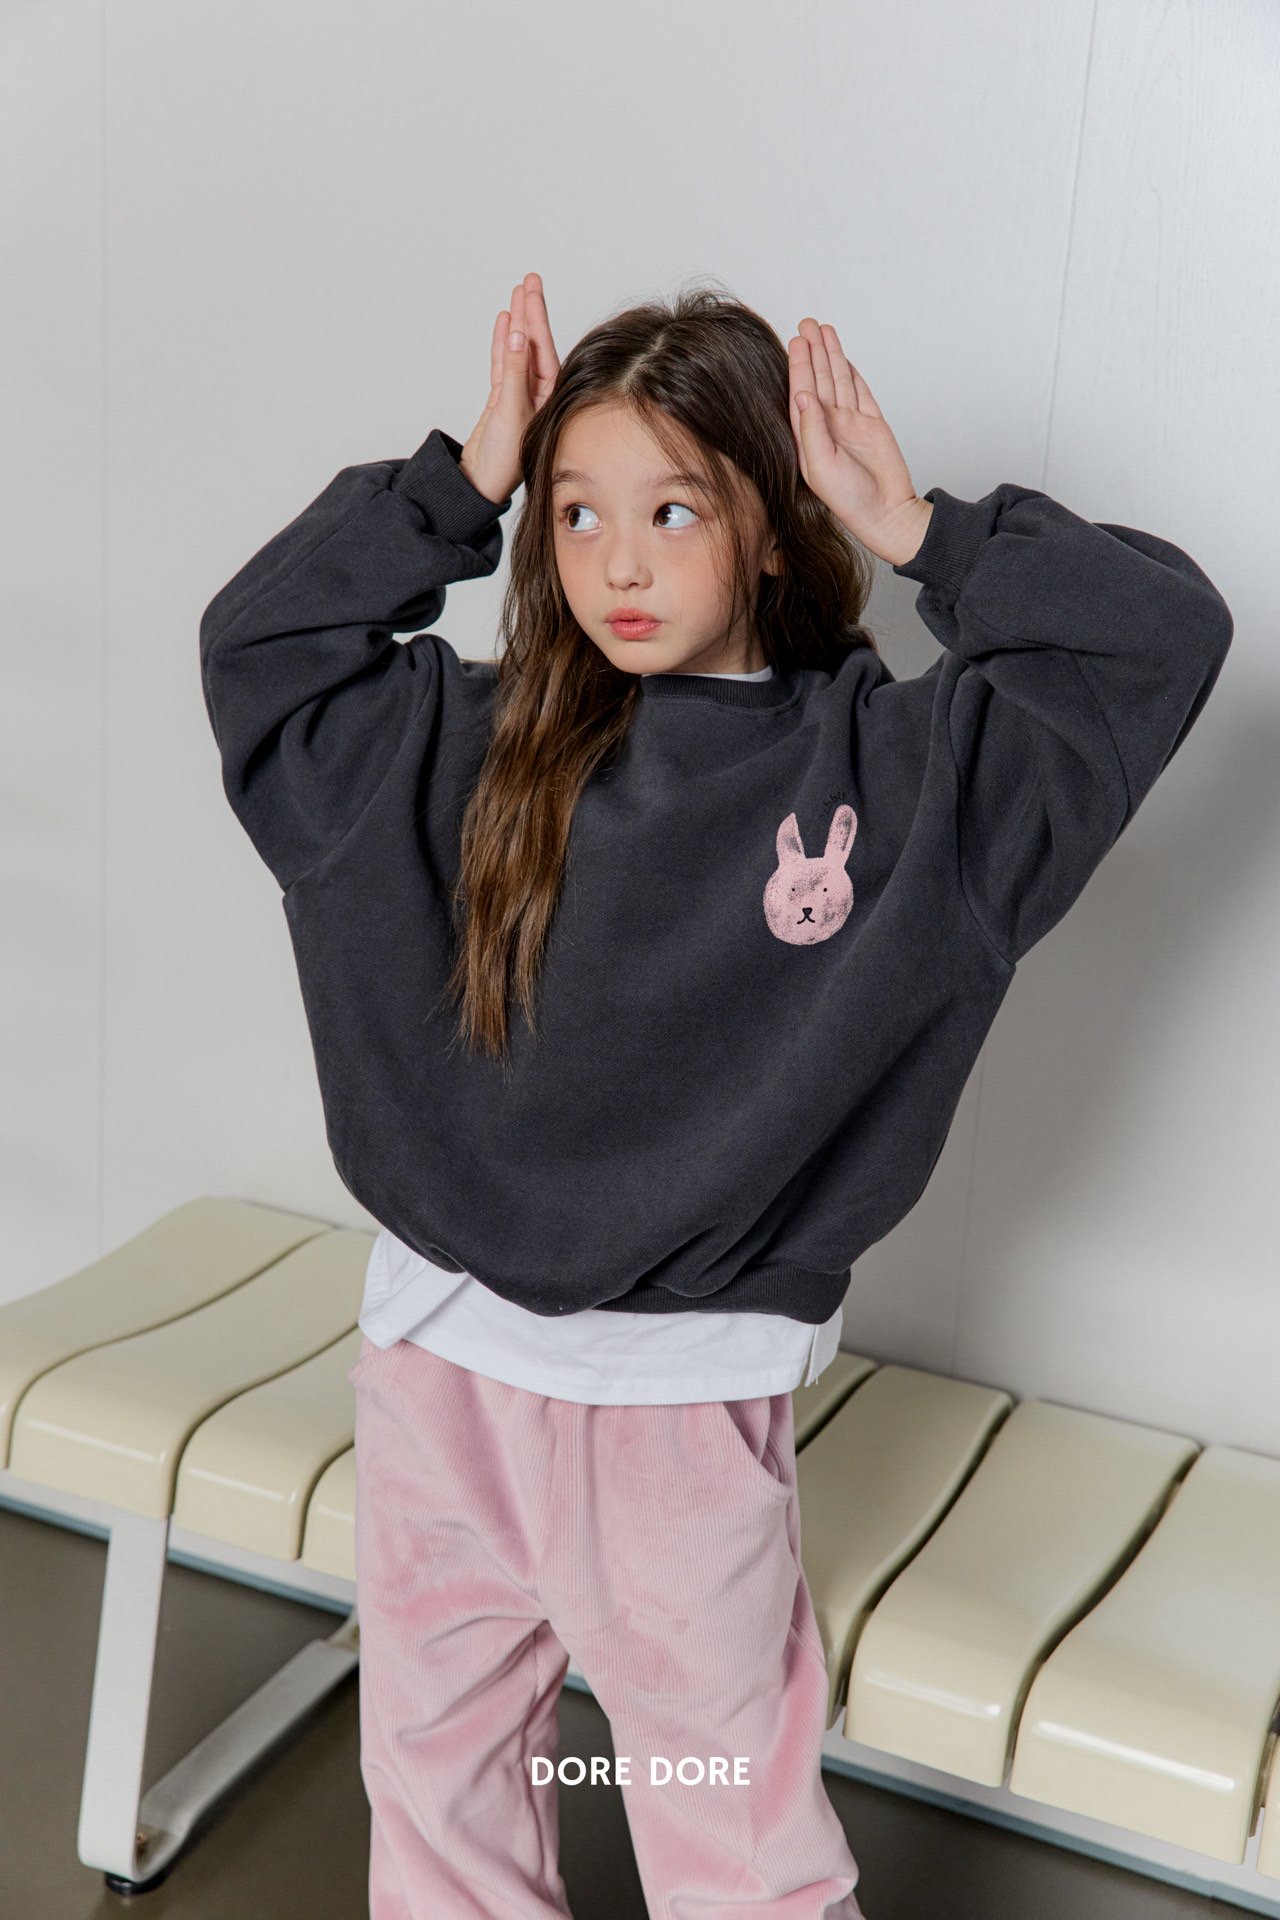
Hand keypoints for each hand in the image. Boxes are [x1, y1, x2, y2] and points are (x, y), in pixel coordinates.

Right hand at [459, 271, 560, 506]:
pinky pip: (504, 364)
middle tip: (530, 280)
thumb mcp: (510, 412)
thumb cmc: (503, 461)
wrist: (479, 484)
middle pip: (535, 345)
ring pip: (518, 351)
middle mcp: (539, 395)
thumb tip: (516, 334)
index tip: (533, 290)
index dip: (538, 318)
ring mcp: (521, 396)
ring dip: (518, 323)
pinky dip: (502, 344)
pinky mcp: (503, 400)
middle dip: (532, 312)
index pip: (545, 350)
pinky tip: (505, 323)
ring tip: (517, 293)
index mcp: (551, 398)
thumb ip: (513, 372)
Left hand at [788, 319, 931, 565]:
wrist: (886, 511)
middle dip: (812, 352)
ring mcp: (850, 424)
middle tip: (806, 324)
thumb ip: (811, 430)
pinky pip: (860, 391)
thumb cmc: (850, 499)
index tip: (795, 342)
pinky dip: (852, 373)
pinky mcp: (872, 423)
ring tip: (822, 329)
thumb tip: (802, 394)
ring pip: (839, 380)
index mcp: (809, 438)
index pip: (801, 394)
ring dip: (830, 355)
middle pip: (818, 380)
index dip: (799, 367)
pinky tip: (842, 357)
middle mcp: (828, 427)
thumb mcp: (821, 466)